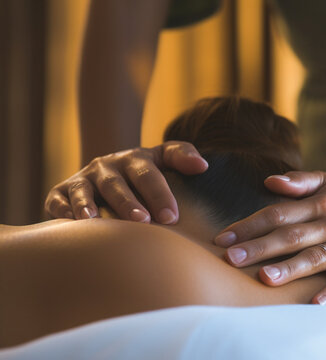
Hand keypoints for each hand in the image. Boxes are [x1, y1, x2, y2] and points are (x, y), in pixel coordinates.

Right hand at [45, 141, 207, 222]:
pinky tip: (71, 223)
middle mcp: (106, 167)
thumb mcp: (163, 158)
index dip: (159, 194)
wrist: (108, 170)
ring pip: (84, 191)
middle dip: (128, 203)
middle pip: (117, 184)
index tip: (171, 217)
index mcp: (134, 160)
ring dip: (88, 205)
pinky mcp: (61, 192)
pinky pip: (57, 200)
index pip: (148, 175)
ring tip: (94, 220)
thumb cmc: (144, 171)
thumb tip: (202, 165)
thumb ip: (182, 156)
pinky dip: (62, 210)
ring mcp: (83, 179)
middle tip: (142, 222)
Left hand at [213, 171, 325, 304]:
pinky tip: (315, 303)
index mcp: (320, 204)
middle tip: (230, 258)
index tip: (223, 237)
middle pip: (292, 237)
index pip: (279, 214)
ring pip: (316, 258)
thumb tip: (269, 181)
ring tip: (265, 278)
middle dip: (260, 248)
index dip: (250, 225)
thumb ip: (299, 181)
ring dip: (290, 269)